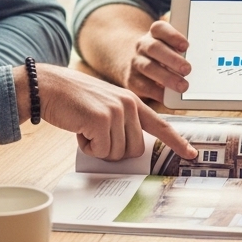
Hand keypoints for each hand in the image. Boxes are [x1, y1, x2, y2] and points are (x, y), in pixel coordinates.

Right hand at [36, 64, 198, 161]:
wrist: (50, 87)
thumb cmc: (75, 101)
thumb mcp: (106, 105)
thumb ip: (122, 122)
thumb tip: (131, 149)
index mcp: (133, 102)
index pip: (161, 124)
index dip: (177, 142)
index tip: (191, 154)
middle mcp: (129, 105)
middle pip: (135, 149)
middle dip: (114, 150)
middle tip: (97, 134)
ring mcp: (117, 111)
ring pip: (117, 153)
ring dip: (98, 148)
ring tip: (87, 128)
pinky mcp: (102, 119)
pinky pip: (101, 151)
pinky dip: (88, 146)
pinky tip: (80, 129)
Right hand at [122, 20, 191, 101]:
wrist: (137, 63)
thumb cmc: (163, 54)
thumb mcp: (171, 46)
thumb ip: (182, 50)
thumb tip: (199, 62)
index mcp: (154, 33)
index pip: (160, 28)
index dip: (173, 36)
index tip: (186, 46)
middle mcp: (143, 45)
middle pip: (154, 48)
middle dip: (172, 59)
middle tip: (187, 69)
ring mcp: (136, 62)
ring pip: (148, 67)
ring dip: (167, 77)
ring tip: (183, 86)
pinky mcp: (132, 79)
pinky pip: (144, 86)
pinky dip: (157, 92)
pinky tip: (168, 96)